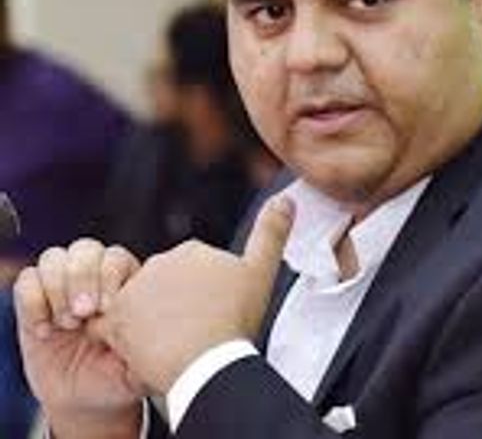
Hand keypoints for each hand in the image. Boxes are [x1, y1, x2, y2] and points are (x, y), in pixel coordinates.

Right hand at [14, 239, 144, 437]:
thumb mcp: (140, 361)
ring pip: (55, 258)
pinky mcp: (33, 302)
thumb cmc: (120, 374)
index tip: (108, 308)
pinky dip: (33, 301)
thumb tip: (156, 321)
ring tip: (68, 324)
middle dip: (82, 278)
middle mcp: (93, 277)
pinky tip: (45, 331)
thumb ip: (147, 338)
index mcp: (126, 282)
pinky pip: (27, 281)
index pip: (116, 257)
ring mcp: (62, 286)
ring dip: (58, 288)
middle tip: (84, 313)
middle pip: (85, 249)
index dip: (109, 276)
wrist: (85, 398)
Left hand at [99, 195, 293, 393]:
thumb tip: (286, 199)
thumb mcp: (262, 272)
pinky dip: (128, 341)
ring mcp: (136, 289)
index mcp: (193, 251)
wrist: (208, 362)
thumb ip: (272, 232)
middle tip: (194, 336)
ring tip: (174, 349)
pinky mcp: (116, 317)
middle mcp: (160, 262)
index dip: (203, 301)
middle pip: (164, 291)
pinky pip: (115, 329)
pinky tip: (147, 354)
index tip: (213, 319)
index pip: (192, 275)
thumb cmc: (236, 320)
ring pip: (142, 309)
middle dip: (175, 311)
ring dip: (152, 326)